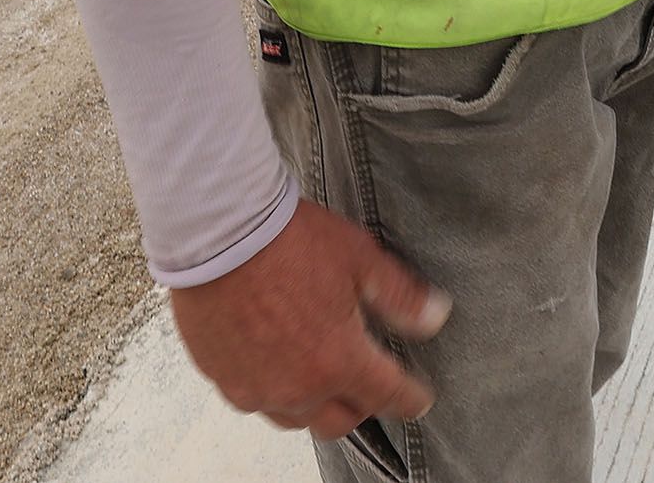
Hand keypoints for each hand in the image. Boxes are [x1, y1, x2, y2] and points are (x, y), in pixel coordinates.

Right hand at [167, 199, 449, 439]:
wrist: (218, 233)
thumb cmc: (287, 240)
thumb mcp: (360, 258)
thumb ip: (400, 296)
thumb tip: (434, 316)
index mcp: (339, 360)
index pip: (387, 396)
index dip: (410, 400)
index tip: (417, 400)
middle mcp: (298, 386)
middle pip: (341, 420)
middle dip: (361, 406)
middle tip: (367, 384)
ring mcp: (257, 388)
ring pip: (297, 418)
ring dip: (316, 403)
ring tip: (321, 377)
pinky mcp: (224, 379)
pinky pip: (256, 401)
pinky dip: (273, 391)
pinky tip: (277, 368)